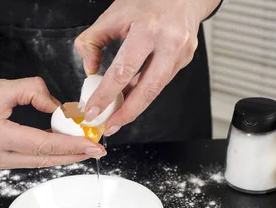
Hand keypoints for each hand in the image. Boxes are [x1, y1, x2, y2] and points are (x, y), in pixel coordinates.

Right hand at [0, 75, 105, 168]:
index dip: (71, 146)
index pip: (43, 145)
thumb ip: (35, 91)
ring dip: (60, 157)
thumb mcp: (3, 87)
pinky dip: (44, 155)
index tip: (92, 145)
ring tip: (81, 148)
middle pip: (43, 161)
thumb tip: (58, 107)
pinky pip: (25, 161)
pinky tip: (58, 149)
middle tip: (95, 150)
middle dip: (73, 156)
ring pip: (35, 163)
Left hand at [75, 0, 221, 134]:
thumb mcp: (112, 15)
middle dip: (126, 114)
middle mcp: (169, 43)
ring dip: (134, 106)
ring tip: (115, 116)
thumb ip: (92, 42)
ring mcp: (181, 53)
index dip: (106, 95)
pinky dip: (143, 91)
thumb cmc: (145, 2)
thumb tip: (89, 71)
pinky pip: (160, 82)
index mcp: (148, 30)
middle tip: (109, 127)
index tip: (93, 112)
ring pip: (155, 90)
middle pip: (147, 90)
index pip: (122, 71)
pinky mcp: (185, 60)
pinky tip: (129, 96)